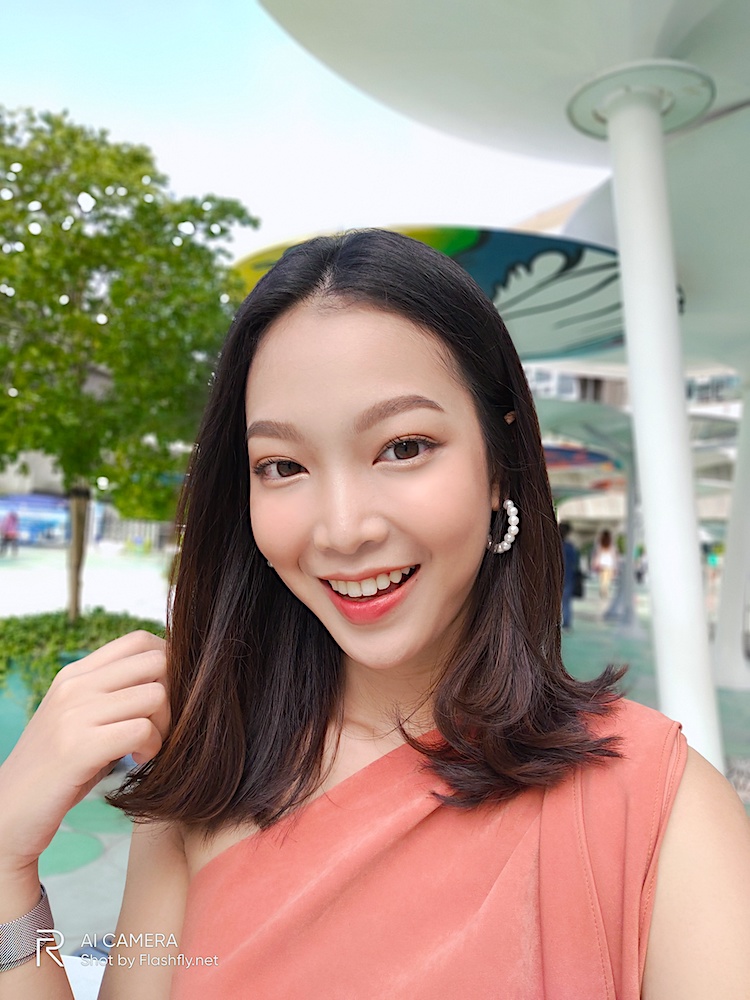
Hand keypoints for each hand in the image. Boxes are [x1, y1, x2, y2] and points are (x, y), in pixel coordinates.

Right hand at [0, 631, 169, 874]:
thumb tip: (171, 679)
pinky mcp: (79, 747)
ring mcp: (75, 714)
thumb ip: (115, 694)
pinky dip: (152, 748)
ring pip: (156, 695)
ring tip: (148, 747)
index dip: (168, 663)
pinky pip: (143, 730)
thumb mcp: (81, 719)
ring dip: (166, 725)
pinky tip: (137, 761)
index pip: (139, 640)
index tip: (166, 697)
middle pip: (157, 661)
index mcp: (75, 674)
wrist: (8, 814)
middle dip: (175, 694)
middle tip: (163, 724)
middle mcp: (74, 686)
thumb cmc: (57, 770)